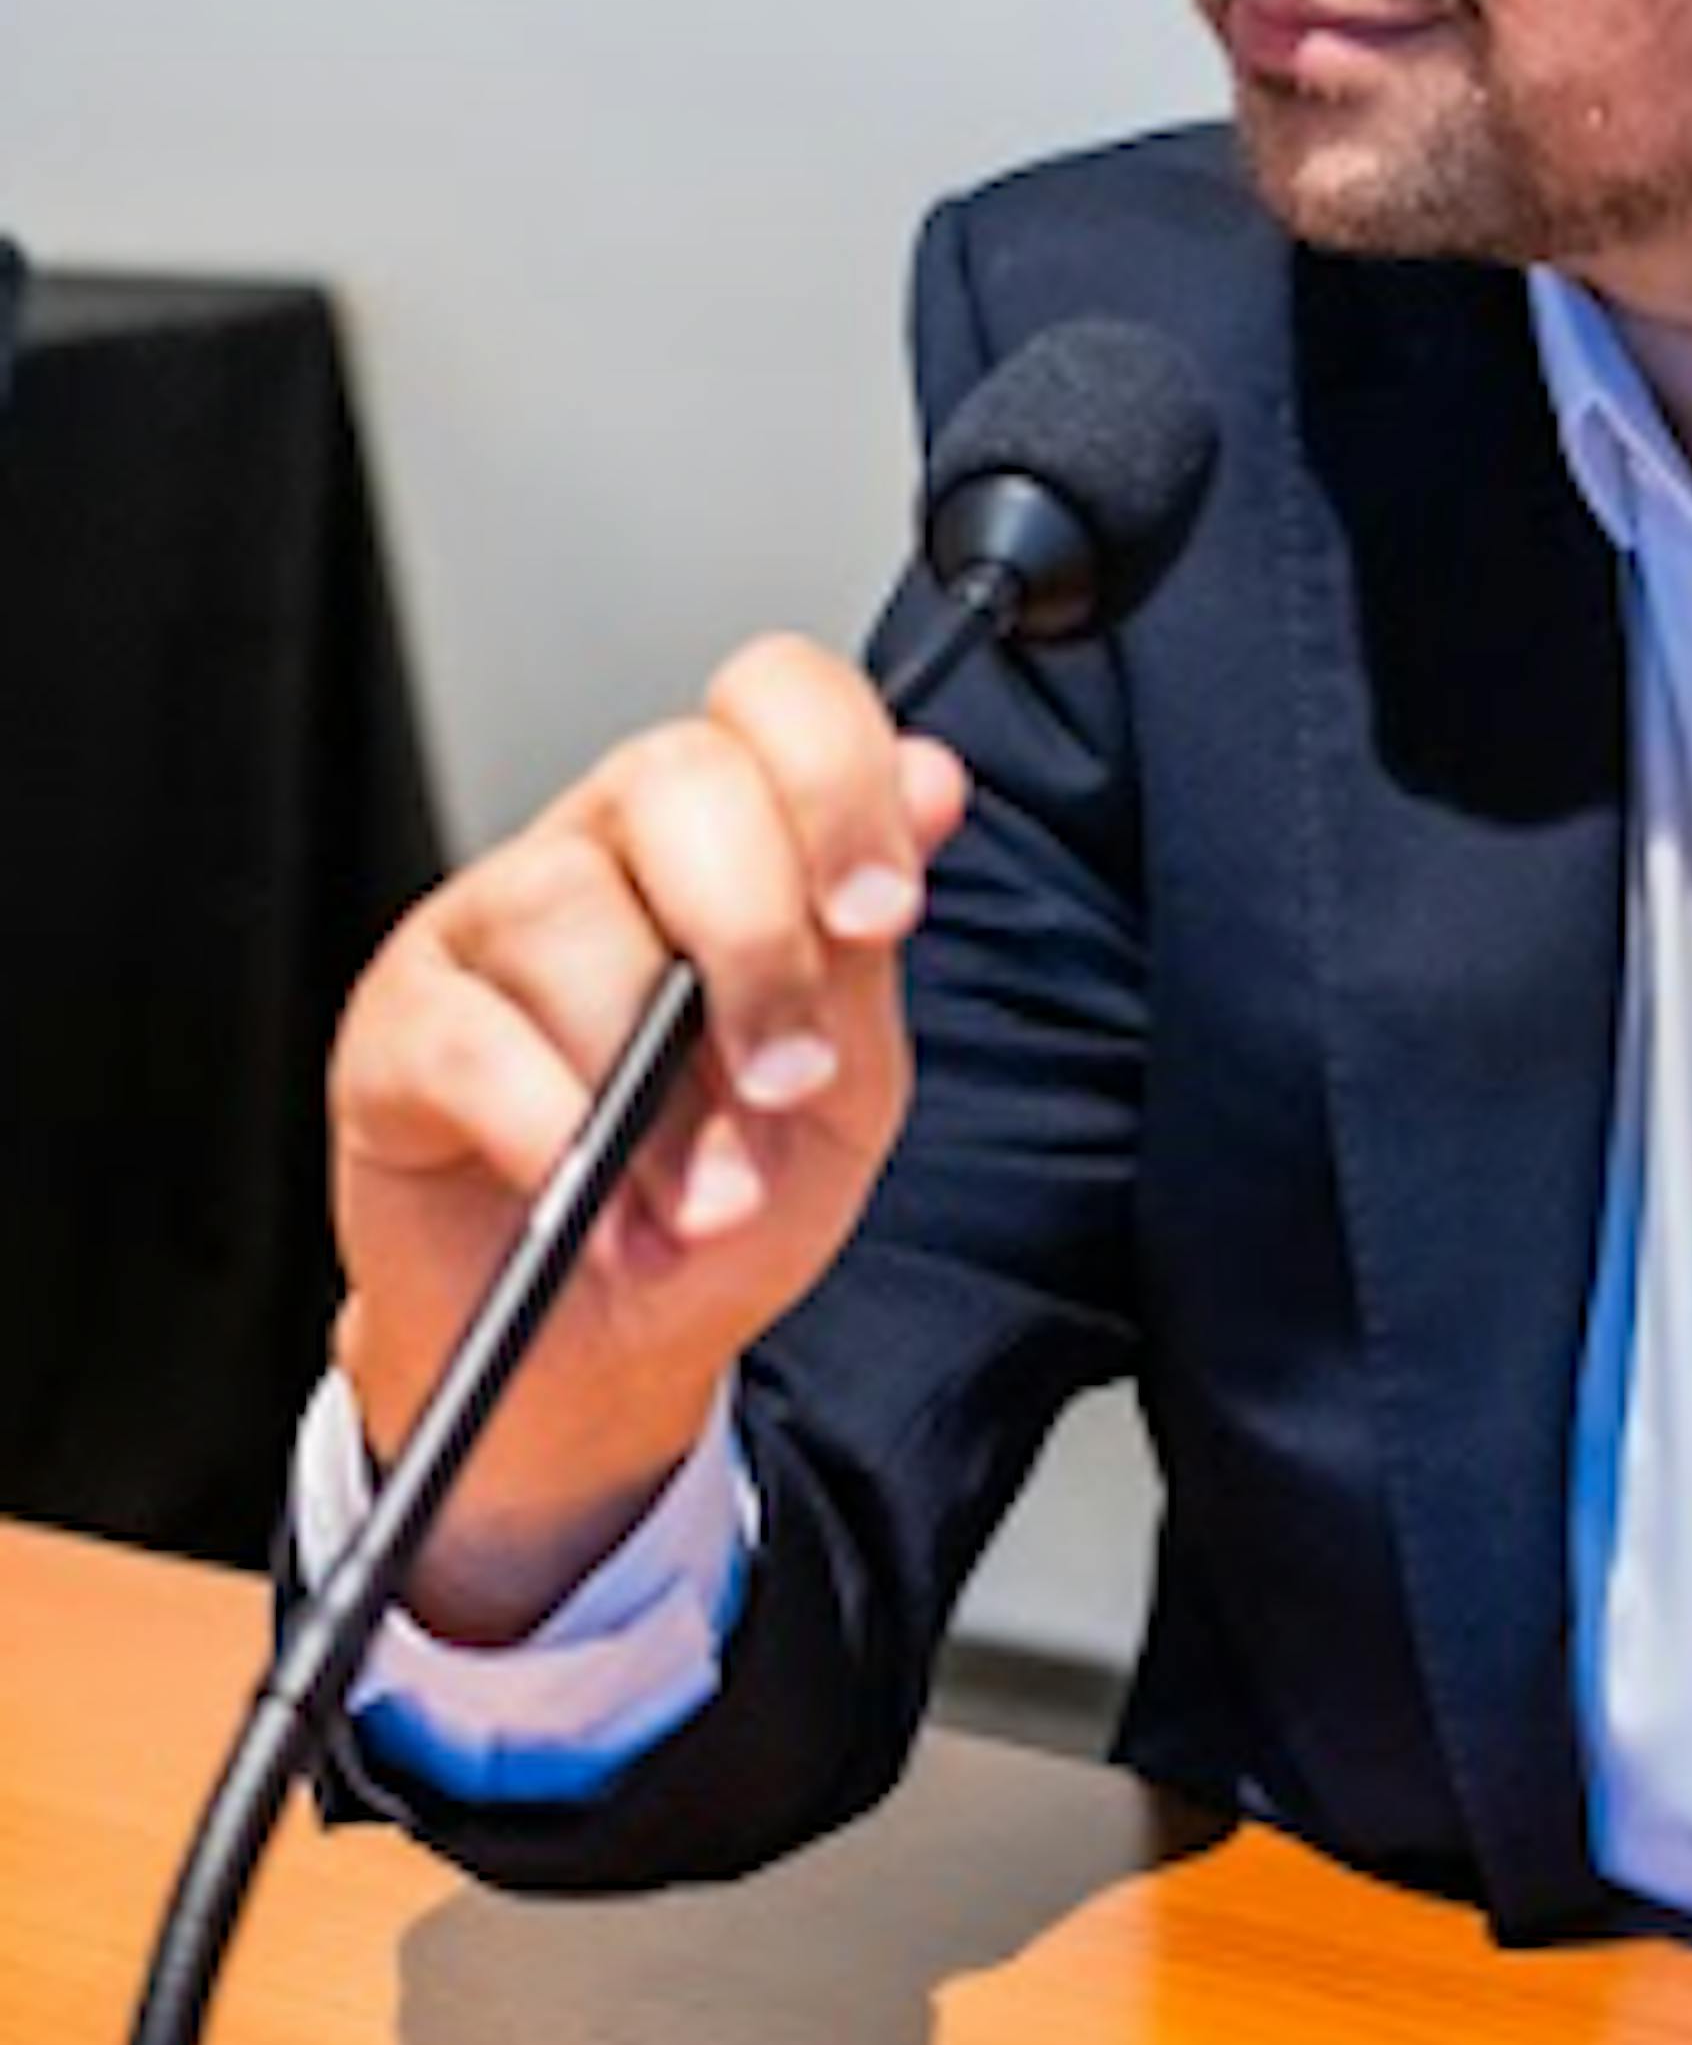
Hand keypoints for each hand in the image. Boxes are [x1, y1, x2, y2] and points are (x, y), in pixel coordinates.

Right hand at [326, 638, 968, 1640]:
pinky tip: (596, 1202)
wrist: (612, 1345)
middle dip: (756, 939)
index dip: (837, 776)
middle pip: (676, 778)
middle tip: (788, 1078)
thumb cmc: (728, 1194)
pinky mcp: (402, 1024)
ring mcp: (492, 924)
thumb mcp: (845, 1079)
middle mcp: (610, 848)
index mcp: (736, 834)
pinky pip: (471, 1037)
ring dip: (654, 1079)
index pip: (777, 699)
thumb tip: (935, 778)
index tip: (878, 912)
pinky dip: (552, 1131)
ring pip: (568, 909)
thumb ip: (869, 937)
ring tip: (698, 1200)